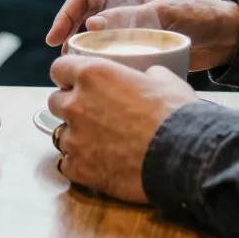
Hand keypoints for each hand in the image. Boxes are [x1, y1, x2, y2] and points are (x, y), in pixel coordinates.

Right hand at [46, 0, 238, 71]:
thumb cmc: (198, 15)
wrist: (226, 36)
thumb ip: (130, 18)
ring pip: (96, 36)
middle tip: (63, 60)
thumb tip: (92, 25)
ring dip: (84, 51)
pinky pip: (112, 51)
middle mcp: (123, 3)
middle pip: (84, 17)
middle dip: (69, 36)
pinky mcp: (138, 43)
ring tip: (76, 70)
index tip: (54, 39)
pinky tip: (99, 76)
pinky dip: (102, 62)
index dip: (64, 16)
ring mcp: (129, 24)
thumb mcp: (164, 13)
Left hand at [48, 56, 198, 203]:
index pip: (58, 68)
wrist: (184, 155)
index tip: (74, 82)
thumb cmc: (175, 113)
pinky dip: (79, 163)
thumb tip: (146, 76)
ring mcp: (75, 138)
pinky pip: (67, 164)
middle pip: (54, 102)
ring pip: (59, 134)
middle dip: (69, 105)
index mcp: (93, 74)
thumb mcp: (163, 79)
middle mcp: (76, 104)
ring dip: (74, 135)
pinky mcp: (80, 169)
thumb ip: (143, 73)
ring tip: (97, 141)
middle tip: (91, 113)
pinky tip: (98, 163)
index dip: (67, 75)